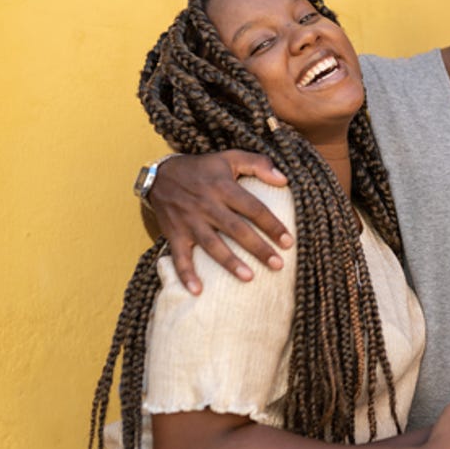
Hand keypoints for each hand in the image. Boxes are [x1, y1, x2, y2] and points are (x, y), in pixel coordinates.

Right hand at [149, 151, 290, 293]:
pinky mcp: (174, 234)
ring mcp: (189, 221)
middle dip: (258, 248)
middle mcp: (207, 205)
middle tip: (278, 264)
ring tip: (249, 278)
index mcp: (223, 187)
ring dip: (230, 262)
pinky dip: (186, 274)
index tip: (288, 241)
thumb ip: (258, 163)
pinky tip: (198, 291)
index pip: (253, 208)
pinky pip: (179, 257)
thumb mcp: (230, 157)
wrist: (160, 175)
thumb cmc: (203, 168)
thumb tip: (284, 180)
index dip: (272, 225)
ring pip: (212, 245)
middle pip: (236, 229)